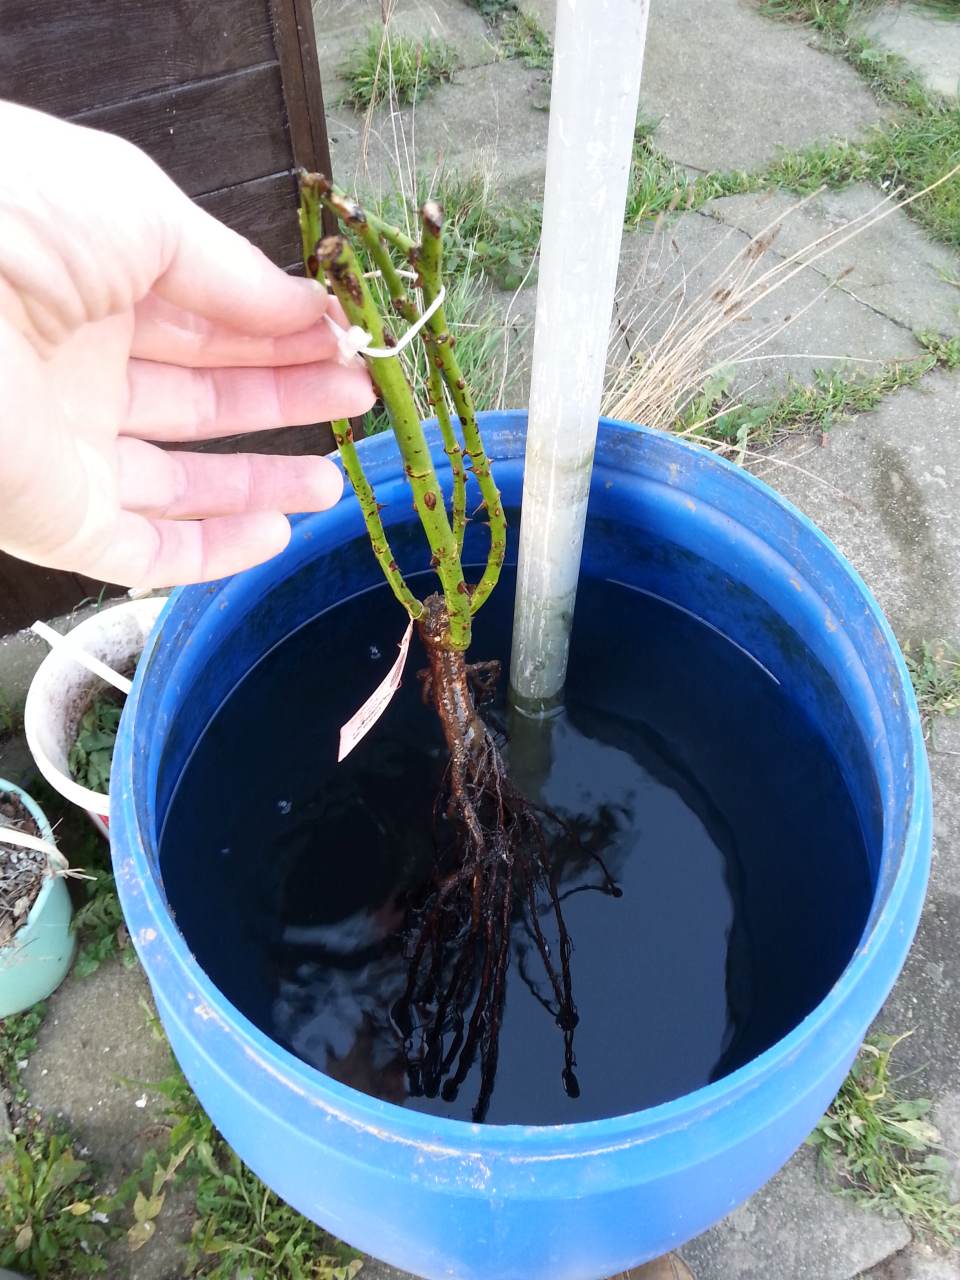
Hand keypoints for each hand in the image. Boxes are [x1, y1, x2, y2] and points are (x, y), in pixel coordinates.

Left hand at [0, 101, 374, 587]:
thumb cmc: (18, 226)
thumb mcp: (142, 213)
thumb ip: (230, 270)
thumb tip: (306, 307)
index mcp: (90, 283)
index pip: (204, 317)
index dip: (279, 329)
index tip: (348, 338)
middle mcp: (79, 370)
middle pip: (202, 397)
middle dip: (287, 396)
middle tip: (363, 397)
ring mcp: (69, 452)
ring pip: (181, 483)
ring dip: (263, 481)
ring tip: (336, 478)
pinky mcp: (61, 521)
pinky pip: (149, 550)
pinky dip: (216, 550)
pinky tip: (277, 532)